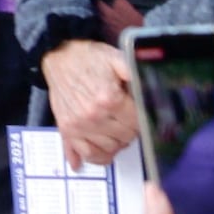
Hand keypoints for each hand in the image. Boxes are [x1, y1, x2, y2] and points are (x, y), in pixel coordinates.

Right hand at [40, 37, 137, 167]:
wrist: (58, 56)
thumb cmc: (89, 58)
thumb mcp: (117, 58)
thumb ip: (137, 74)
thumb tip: (155, 88)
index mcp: (109, 100)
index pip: (138, 124)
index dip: (143, 119)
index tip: (140, 113)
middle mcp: (93, 117)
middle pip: (125, 138)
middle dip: (131, 130)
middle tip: (128, 120)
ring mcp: (78, 126)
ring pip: (109, 150)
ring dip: (117, 144)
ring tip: (117, 132)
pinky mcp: (66, 130)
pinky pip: (85, 154)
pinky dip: (96, 157)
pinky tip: (102, 154)